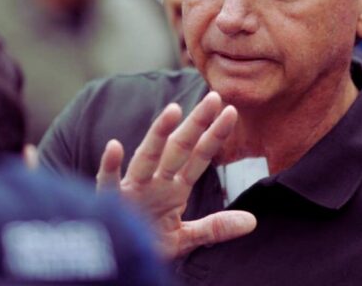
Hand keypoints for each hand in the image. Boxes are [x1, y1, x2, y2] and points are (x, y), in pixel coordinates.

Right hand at [96, 91, 256, 257]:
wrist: (120, 264)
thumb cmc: (148, 244)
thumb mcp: (186, 237)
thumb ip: (215, 228)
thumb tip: (252, 222)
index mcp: (173, 188)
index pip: (198, 157)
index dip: (214, 136)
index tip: (231, 111)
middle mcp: (154, 182)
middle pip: (177, 149)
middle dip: (196, 124)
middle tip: (213, 97)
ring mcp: (133, 190)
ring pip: (147, 157)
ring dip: (158, 134)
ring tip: (174, 111)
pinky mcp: (111, 203)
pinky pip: (109, 182)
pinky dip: (110, 165)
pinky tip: (115, 147)